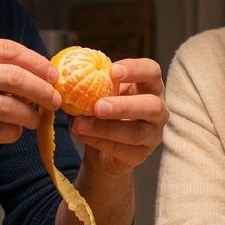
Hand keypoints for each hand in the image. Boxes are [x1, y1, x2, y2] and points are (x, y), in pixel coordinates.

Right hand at [0, 36, 60, 162]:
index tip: (52, 74)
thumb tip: (26, 69)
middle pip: (15, 77)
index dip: (37, 62)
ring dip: (30, 115)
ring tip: (34, 119)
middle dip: (43, 90)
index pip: (8, 49)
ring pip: (10, 107)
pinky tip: (11, 132)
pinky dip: (11, 133)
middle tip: (55, 100)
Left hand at [70, 57, 168, 175]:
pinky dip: (100, 141)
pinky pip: (123, 150)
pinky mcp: (141, 155)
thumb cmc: (102, 114)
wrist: (102, 151)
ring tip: (82, 124)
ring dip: (107, 128)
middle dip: (124, 105)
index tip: (112, 71)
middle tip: (98, 106)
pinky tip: (83, 134)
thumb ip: (88, 87)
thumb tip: (67, 80)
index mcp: (148, 86)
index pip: (152, 71)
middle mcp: (158, 109)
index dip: (136, 69)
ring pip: (137, 132)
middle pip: (152, 105)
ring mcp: (152, 134)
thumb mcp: (97, 96)